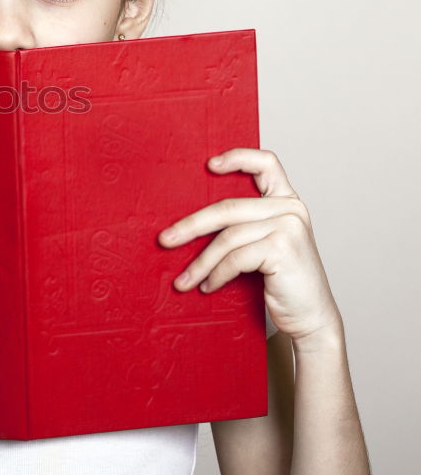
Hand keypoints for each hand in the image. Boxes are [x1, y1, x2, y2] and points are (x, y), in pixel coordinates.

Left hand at [158, 148, 342, 347]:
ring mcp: (289, 226)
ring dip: (201, 263)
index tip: (209, 165)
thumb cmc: (282, 281)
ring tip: (185, 280)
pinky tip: (208, 286)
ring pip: (227, 238)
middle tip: (164, 240)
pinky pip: (235, 258)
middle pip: (228, 208)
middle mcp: (291, 209)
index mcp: (287, 201)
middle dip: (191, 226)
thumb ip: (244, 224)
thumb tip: (189, 222)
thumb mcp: (265, 244)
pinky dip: (216, 274)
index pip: (267, 163)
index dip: (238, 157)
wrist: (311, 317)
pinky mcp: (283, 248)